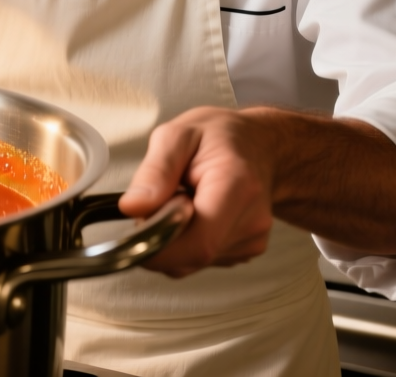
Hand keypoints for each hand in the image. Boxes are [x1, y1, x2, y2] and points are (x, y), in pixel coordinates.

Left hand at [117, 106, 277, 277]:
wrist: (262, 146)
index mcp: (236, 186)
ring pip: (192, 262)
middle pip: (192, 256)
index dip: (159, 246)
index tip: (136, 229)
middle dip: (160, 238)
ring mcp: (252, 239)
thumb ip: (155, 171)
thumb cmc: (222, 137)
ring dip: (174, 239)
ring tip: (183, 201)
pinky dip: (187, 241)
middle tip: (159, 202)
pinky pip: (202, 260)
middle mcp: (251, 220)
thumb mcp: (178, 134)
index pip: (199, 243)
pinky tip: (196, 213)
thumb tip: (133, 207)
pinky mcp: (247, 250)